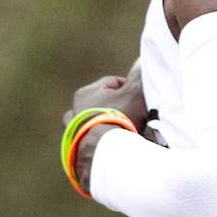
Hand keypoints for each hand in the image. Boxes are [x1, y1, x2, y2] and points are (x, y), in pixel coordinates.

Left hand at [63, 61, 148, 194]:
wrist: (102, 154)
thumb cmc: (118, 119)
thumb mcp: (134, 94)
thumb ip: (138, 77)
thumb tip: (142, 60)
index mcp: (85, 94)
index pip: (111, 83)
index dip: (128, 89)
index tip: (140, 98)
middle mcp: (75, 113)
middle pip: (101, 106)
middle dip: (119, 111)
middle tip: (136, 119)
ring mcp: (73, 136)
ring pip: (95, 128)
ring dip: (109, 131)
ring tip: (127, 138)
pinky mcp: (76, 156)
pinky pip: (94, 147)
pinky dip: (105, 148)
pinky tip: (118, 152)